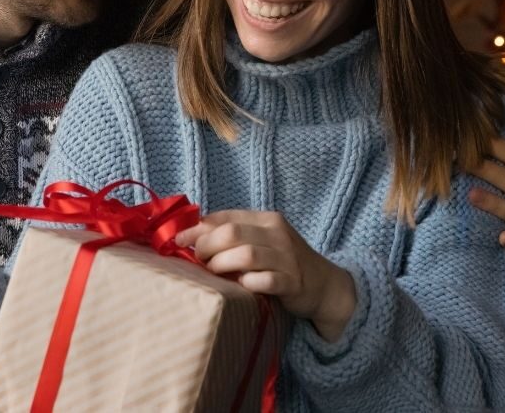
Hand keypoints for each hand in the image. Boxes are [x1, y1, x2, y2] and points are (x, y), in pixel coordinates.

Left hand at [175, 210, 355, 341]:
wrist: (326, 285)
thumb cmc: (285, 261)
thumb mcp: (263, 241)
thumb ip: (236, 235)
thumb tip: (193, 232)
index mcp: (267, 219)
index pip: (226, 217)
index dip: (198, 227)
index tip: (178, 239)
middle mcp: (278, 235)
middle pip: (232, 234)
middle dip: (206, 246)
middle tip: (197, 259)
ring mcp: (287, 259)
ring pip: (246, 255)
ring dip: (222, 264)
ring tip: (214, 272)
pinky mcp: (293, 283)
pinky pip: (265, 281)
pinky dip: (248, 283)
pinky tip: (241, 286)